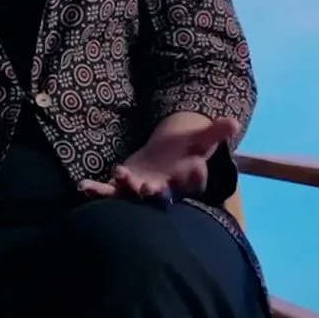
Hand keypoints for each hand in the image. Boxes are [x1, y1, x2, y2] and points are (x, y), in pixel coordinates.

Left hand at [78, 115, 239, 201]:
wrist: (165, 161)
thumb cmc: (185, 152)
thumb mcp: (200, 140)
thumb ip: (215, 132)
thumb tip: (233, 122)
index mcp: (184, 179)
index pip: (191, 180)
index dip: (191, 177)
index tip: (193, 169)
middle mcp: (162, 190)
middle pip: (157, 194)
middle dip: (151, 193)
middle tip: (147, 188)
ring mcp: (139, 190)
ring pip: (131, 195)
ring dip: (123, 188)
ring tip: (119, 172)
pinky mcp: (121, 188)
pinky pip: (109, 192)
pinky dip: (97, 189)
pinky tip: (84, 184)